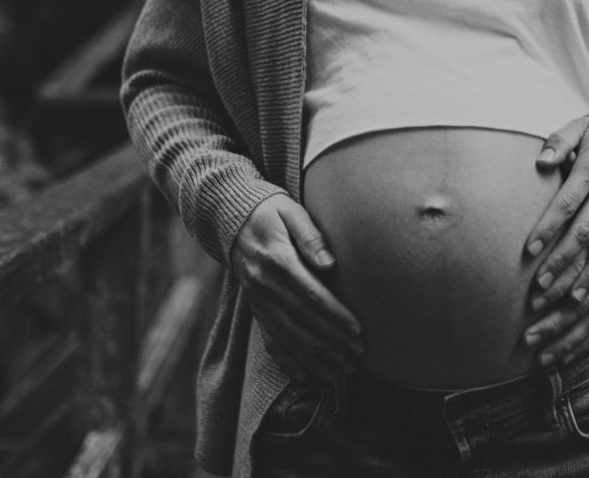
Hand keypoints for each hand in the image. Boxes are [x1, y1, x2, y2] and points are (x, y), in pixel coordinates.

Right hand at [229, 195, 362, 382]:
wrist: (230, 219)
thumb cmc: (270, 212)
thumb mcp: (291, 212)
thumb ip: (310, 236)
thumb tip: (330, 264)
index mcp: (278, 261)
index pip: (311, 296)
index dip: (335, 316)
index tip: (358, 330)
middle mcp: (265, 286)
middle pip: (303, 322)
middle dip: (332, 342)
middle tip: (358, 356)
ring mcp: (258, 301)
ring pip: (289, 337)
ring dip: (316, 358)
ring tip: (342, 372)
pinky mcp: (256, 310)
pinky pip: (271, 341)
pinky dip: (288, 362)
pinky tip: (308, 376)